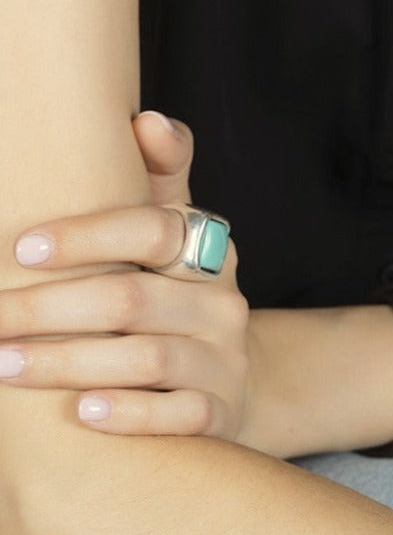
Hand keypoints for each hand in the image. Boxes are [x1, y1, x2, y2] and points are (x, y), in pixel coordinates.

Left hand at [0, 111, 256, 443]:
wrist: (228, 378)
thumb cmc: (176, 292)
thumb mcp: (174, 230)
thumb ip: (160, 174)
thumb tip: (147, 119)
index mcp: (205, 246)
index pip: (151, 229)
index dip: (86, 237)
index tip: (21, 250)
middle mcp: (221, 300)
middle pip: (133, 300)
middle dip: (47, 311)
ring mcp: (225, 359)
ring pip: (148, 359)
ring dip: (67, 363)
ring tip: (3, 366)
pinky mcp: (221, 414)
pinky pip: (179, 415)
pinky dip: (130, 413)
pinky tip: (82, 412)